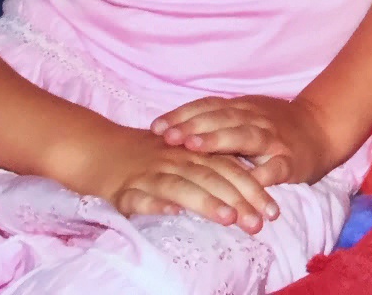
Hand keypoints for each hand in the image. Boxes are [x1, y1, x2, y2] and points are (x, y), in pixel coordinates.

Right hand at [74, 123, 281, 230]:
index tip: (274, 212)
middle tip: (259, 223)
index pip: (230, 168)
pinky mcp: (126, 186)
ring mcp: (152, 171)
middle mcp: (177, 159)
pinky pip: (142, 194)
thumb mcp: (183, 159)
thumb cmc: (146, 158)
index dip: (253, 189)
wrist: (97, 148)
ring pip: (183, 184)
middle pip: (213, 177)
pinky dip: (157, 202)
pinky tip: (171, 211)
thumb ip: (211, 170)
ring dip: (206, 201)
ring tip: (228, 218)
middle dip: (239, 200)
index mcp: (193, 153)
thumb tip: (246, 191)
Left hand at [151, 94, 335, 187]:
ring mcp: (273, 139)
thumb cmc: (274, 126)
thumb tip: (174, 128)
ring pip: (244, 136)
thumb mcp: (244, 116)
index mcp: (241, 108)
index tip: (156, 127)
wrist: (322, 129)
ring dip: (218, 140)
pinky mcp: (291, 161)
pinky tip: (246, 182)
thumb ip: (216, 120)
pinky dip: (262, 174)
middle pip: (220, 118)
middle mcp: (254, 118)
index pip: (207, 107)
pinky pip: (276, 167)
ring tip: (195, 149)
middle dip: (192, 126)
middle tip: (168, 137)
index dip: (182, 115)